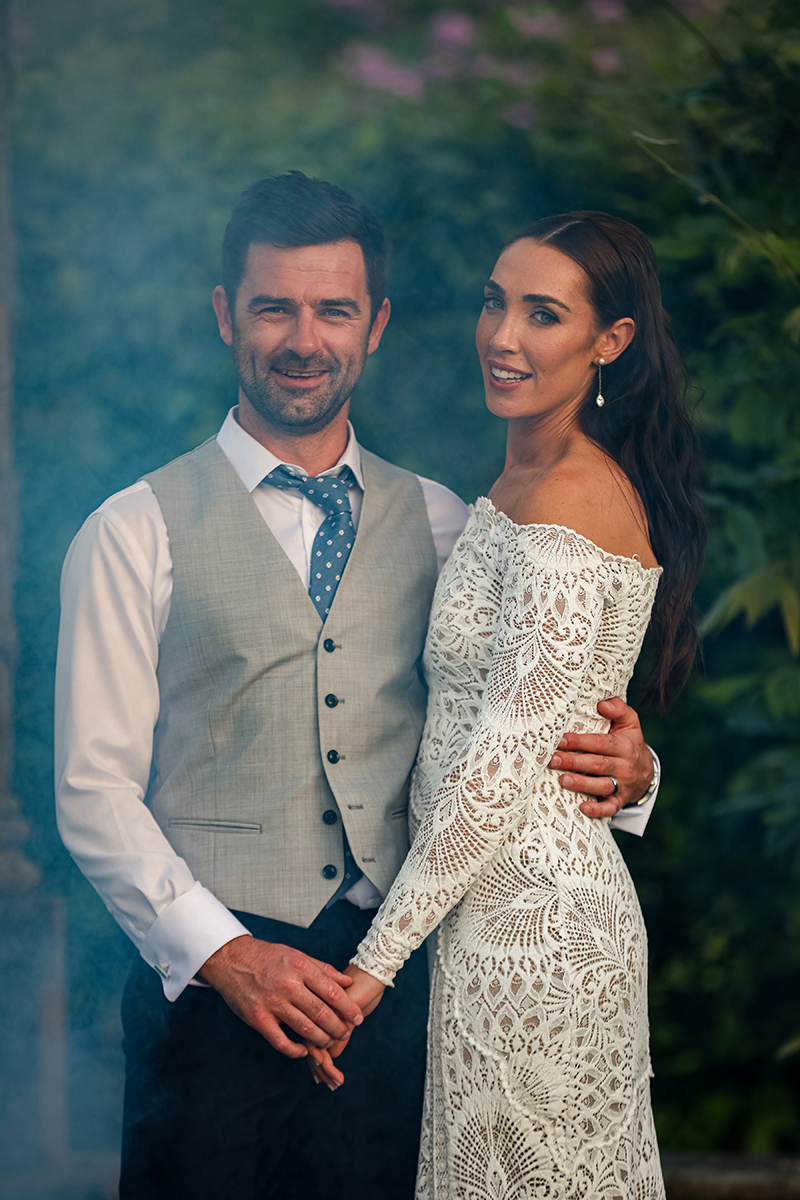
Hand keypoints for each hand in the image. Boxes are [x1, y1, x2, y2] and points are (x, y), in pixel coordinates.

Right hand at [198, 935, 363, 1057]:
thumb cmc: (267, 957)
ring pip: (305, 1029)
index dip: (349, 1008)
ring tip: (328, 1042)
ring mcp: (272, 1002)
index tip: (358, 1018)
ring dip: (321, 1040)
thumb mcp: (297, 955)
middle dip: (339, 1028)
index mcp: (301, 967)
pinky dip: (294, 1050)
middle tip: (345, 1034)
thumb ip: (323, 970)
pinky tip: (303, 1050)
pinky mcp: (258, 1017)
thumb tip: (347, 983)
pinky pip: (280, 1041)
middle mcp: (288, 985)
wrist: (232, 959)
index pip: (333, 992)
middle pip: (322, 1014)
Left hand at [306, 965, 384, 1089]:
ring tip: (335, 1082)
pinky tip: (334, 1069)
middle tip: (331, 1085)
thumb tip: (330, 1055)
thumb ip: (337, 1028)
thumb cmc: (361, 988)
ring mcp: (322, 1011)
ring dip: (325, 1068)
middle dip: (320, 1068)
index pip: (308, 1037)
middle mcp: (313, 1009)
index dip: (316, 1058)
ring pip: (316, 1045)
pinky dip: (330, 1059)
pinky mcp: (334, 1013)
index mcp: (314, 1007)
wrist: (371, 969)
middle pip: (310, 1044)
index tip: (320, 1077)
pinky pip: (329, 1041)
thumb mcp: (348, 1013)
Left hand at [546, 696, 653, 818]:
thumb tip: (603, 703)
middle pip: (597, 764)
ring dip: (581, 784)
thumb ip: (619, 708)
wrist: (647, 771)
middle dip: (574, 761)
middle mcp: (625, 766)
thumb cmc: (629, 742)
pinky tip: (583, 808)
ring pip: (601, 785)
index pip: (600, 742)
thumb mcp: (630, 722)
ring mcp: (623, 785)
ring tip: (562, 780)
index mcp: (624, 745)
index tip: (560, 739)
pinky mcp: (620, 801)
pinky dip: (598, 810)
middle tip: (552, 759)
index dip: (579, 741)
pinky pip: (610, 808)